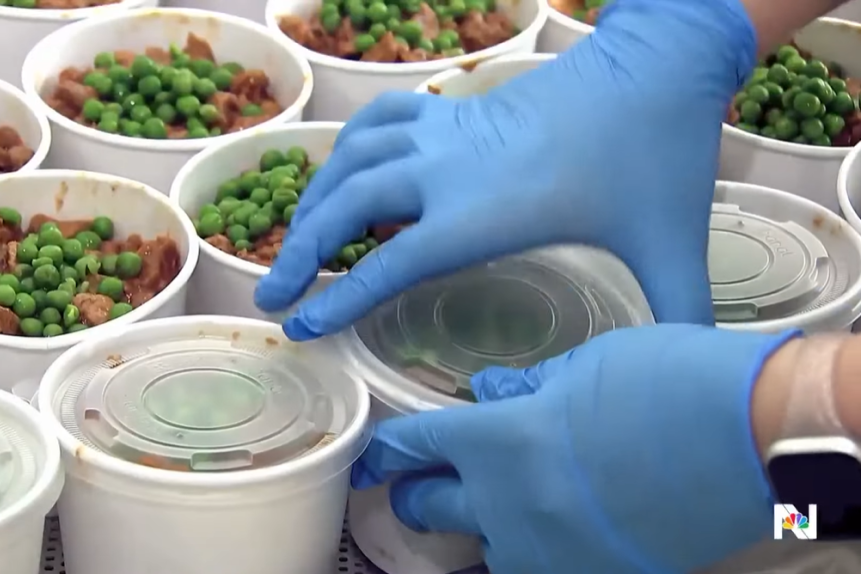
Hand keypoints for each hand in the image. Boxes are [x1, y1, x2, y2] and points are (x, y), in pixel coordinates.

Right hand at [254, 0, 758, 340]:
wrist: (657, 67)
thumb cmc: (656, 156)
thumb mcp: (671, 244)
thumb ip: (682, 315)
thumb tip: (702, 372)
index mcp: (484, 212)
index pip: (389, 264)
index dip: (339, 299)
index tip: (302, 327)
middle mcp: (448, 169)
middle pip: (345, 205)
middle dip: (300, 252)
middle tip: (271, 296)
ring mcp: (446, 131)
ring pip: (351, 158)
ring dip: (314, 199)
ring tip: (296, 242)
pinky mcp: (455, 108)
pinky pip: (380, 120)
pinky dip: (349, 146)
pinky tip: (346, 172)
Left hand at [350, 324, 798, 573]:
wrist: (753, 437)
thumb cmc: (668, 382)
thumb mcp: (587, 365)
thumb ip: (527, 386)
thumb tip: (490, 393)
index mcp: (497, 440)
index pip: (416, 445)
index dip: (390, 448)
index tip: (379, 453)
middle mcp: (506, 505)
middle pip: (425, 507)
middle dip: (416, 492)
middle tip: (423, 482)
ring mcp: (548, 553)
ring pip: (481, 550)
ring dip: (478, 528)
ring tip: (501, 508)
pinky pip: (536, 571)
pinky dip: (533, 551)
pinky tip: (554, 530)